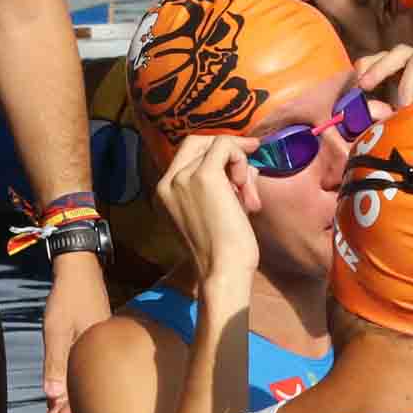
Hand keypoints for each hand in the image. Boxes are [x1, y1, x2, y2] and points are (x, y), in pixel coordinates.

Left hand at [41, 253, 109, 412]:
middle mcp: (103, 347)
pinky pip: (88, 358)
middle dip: (70, 400)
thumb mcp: (56, 330)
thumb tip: (51, 396)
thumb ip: (54, 363)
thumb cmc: (68, 296)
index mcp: (96, 349)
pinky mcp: (97, 332)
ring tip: (58, 403)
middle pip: (87, 381)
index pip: (83, 386)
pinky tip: (69, 375)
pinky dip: (77, 370)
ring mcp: (101, 338)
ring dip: (72, 386)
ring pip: (87, 370)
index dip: (67, 404)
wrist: (79, 266)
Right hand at [156, 134, 262, 296]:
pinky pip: (225, 146)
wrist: (222, 271)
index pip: (187, 155)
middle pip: (197, 142)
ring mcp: (183, 177)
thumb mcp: (212, 212)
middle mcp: (168, 181)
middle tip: (248, 167)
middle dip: (226, 150)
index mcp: (164, 192)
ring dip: (238, 162)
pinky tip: (246, 186)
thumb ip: (217, 187)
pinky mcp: (204, 175)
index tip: (237, 167)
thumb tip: (241, 166)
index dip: (214, 154)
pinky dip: (240, 158)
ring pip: (215, 143)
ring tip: (247, 197)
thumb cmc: (223, 250)